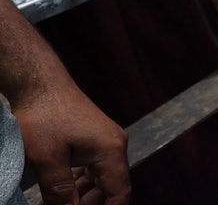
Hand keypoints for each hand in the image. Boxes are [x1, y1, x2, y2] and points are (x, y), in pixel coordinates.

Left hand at [10, 78, 129, 204]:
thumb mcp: (47, 160)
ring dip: (82, 196)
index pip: (119, 193)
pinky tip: (61, 190)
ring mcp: (105, 140)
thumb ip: (60, 192)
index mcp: (111, 150)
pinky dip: (79, 183)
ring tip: (58, 203)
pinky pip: (93, 168)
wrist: (39, 83)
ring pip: (101, 179)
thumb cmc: (44, 115)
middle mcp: (115, 145)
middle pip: (111, 188)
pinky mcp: (93, 137)